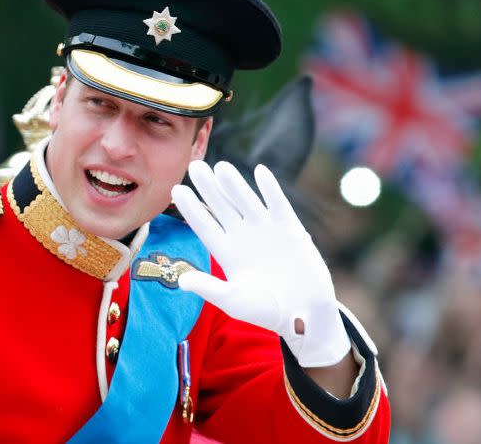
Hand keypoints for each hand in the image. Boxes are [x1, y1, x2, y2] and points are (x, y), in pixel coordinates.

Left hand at [171, 161, 349, 367]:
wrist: (305, 315)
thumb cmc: (267, 312)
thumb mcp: (234, 301)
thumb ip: (210, 289)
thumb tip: (182, 281)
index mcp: (226, 252)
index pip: (204, 225)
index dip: (191, 208)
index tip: (176, 190)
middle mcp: (242, 237)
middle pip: (221, 206)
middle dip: (208, 187)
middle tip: (194, 165)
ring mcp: (265, 231)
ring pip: (245, 201)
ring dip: (234, 184)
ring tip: (220, 166)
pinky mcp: (290, 229)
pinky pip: (278, 204)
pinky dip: (270, 189)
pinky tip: (260, 171)